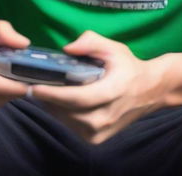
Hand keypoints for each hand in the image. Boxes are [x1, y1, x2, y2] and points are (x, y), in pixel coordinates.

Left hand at [31, 30, 164, 143]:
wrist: (149, 91)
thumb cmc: (128, 67)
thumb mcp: (113, 48)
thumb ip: (90, 42)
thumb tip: (67, 48)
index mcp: (112, 92)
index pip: (78, 98)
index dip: (55, 94)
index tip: (35, 87)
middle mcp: (106, 117)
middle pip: (68, 112)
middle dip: (48, 99)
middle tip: (32, 84)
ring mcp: (101, 132)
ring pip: (67, 121)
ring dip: (53, 107)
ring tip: (44, 90)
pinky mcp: (96, 139)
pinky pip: (71, 127)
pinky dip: (62, 114)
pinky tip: (59, 101)